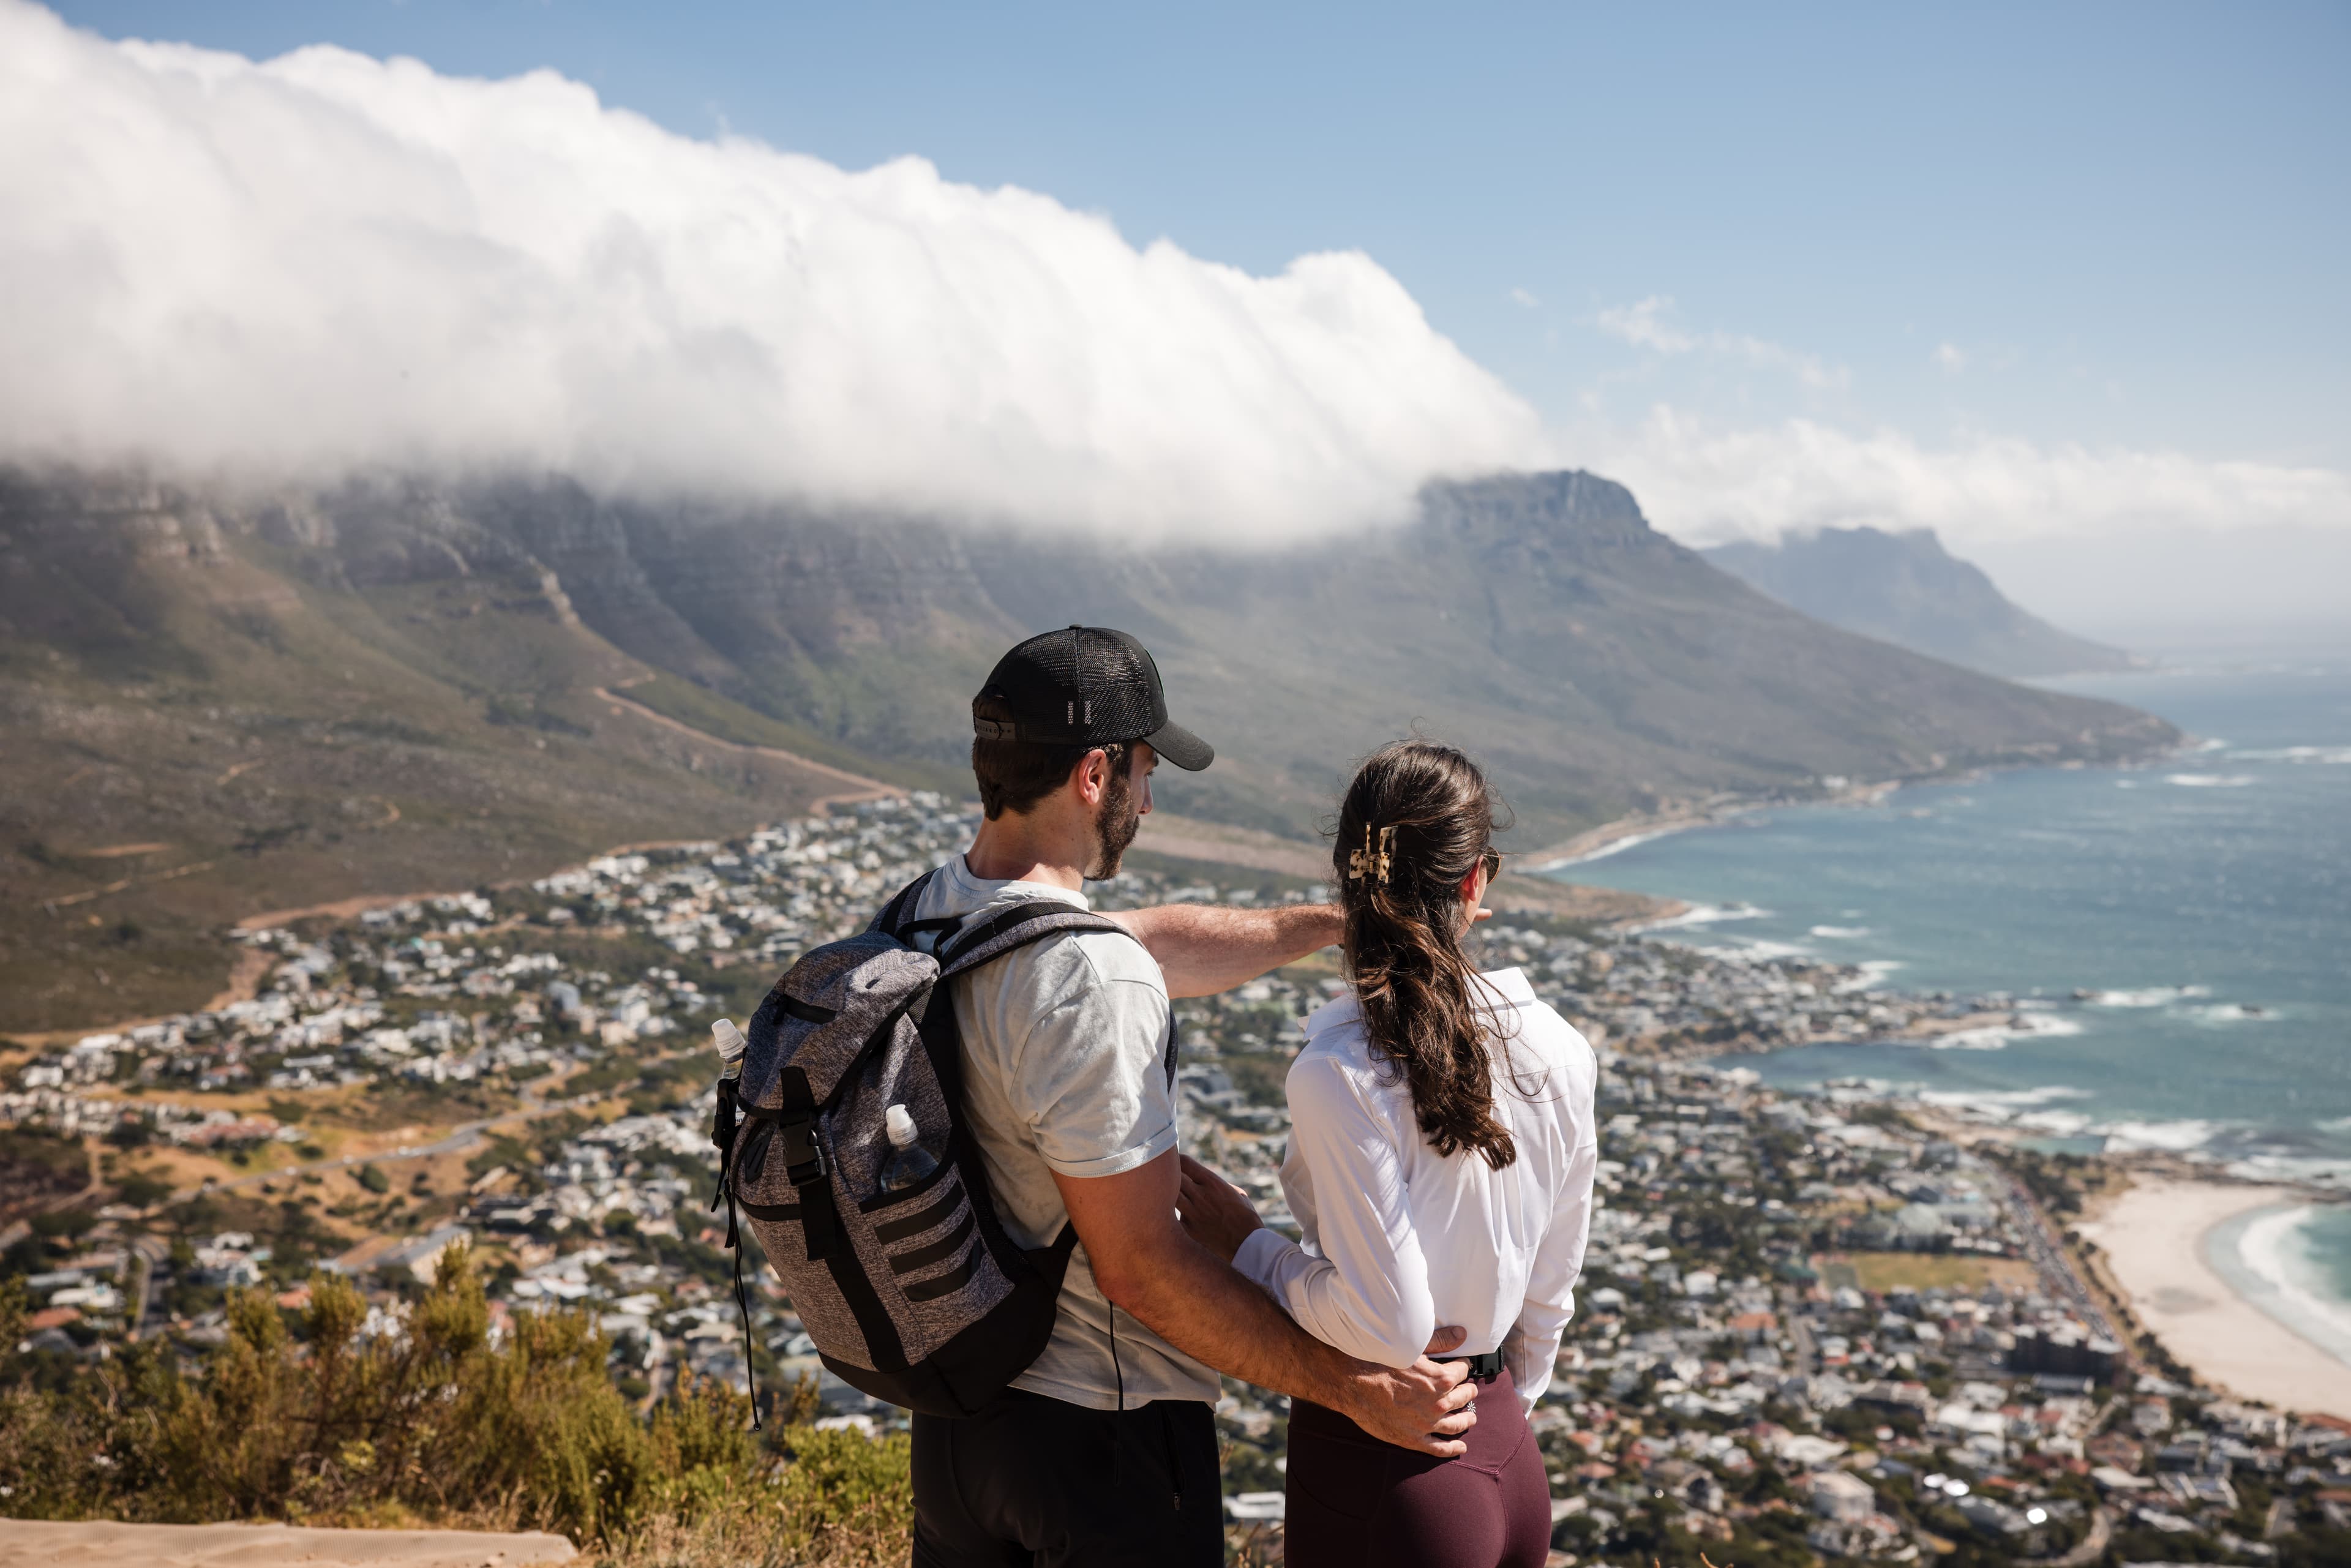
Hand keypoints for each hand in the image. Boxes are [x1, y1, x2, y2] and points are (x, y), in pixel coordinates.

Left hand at [1175, 1154, 1262, 1261]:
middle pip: (1172, 1177)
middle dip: (1169, 1178)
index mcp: (1212, 1183)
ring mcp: (1192, 1214)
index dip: (1178, 1163)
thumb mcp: (1235, 1193)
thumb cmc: (1245, 1218)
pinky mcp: (1187, 1231)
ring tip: (1170, 1202)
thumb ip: (1214, 1185)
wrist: (1248, 1246)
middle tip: (1169, 1183)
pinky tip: (1178, 1223)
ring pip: (1168, 1198)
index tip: (1176, 1167)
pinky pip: (1171, 1219)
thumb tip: (1199, 1183)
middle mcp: (1199, 1195)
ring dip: (1167, 1197)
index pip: (1184, 1162)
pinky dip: (1172, 1219)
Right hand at [1338, 1325, 1478, 1456]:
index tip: (1462, 1367)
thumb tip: (1461, 1335)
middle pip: (1463, 1398)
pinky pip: (1439, 1448)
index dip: (1462, 1367)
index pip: (1462, 1371)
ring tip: (1472, 1418)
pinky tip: (1460, 1447)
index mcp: (1440, 1379)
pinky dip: (1452, 1448)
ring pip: (1456, 1424)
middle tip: (1470, 1391)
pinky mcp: (1413, 1439)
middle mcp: (1438, 1403)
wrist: (1352, 1383)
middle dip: (1468, 1392)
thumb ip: (1440, 1342)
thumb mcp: (1411, 1347)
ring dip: (1467, 1420)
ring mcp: (1426, 1424)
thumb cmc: (1379, 1362)